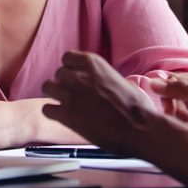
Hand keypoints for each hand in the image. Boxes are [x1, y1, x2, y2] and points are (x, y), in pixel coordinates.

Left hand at [41, 51, 158, 157]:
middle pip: (58, 73)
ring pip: (47, 87)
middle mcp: (79, 76)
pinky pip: (47, 109)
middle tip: (73, 95)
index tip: (76, 77)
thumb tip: (113, 84)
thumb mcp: (126, 83)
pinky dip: (53, 114)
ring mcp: (70, 95)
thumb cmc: (138, 109)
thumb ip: (111, 80)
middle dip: (64, 84)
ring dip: (55, 96)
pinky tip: (64, 118)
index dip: (71, 68)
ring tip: (65, 105)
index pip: (68, 58)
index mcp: (94, 64)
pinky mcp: (66, 115)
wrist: (140, 130)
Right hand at [150, 70, 187, 143]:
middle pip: (174, 97)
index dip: (166, 90)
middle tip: (179, 117)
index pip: (176, 80)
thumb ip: (183, 89)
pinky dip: (184, 130)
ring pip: (177, 113)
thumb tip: (155, 83)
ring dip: (179, 120)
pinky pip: (184, 126)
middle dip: (173, 107)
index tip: (158, 99)